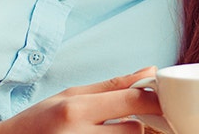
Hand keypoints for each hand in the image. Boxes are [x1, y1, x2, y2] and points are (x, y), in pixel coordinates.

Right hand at [0, 67, 159, 133]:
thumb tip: (150, 71)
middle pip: (136, 130)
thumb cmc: (37, 121)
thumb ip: (112, 86)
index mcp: (76, 110)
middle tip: (122, 120)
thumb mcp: (70, 95)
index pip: (132, 101)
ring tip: (105, 131)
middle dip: (137, 123)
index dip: (154, 98)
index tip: (160, 97)